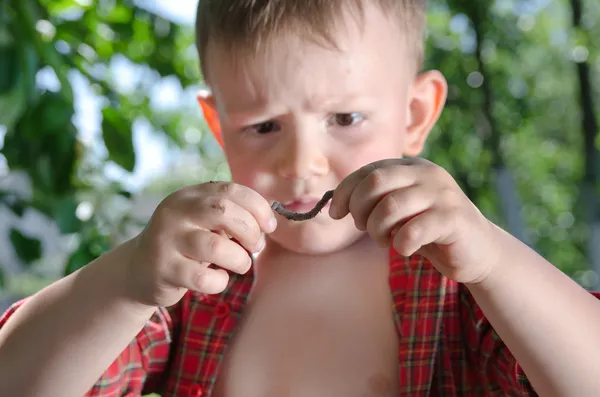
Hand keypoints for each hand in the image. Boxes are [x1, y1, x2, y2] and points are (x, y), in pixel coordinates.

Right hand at [126, 182, 276, 306]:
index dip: (258, 207)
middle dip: (250, 230)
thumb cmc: (185, 244)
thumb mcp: (203, 222)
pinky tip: (218, 280)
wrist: (138, 270)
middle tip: (255, 246)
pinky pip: (203, 278)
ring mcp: (167, 240)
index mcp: (189, 195)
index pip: (231, 189)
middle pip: (224, 211)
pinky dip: (220, 281)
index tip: (270, 226)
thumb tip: (267, 223)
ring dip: (240, 259)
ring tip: (241, 264)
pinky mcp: (164, 270)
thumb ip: (230, 215)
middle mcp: (175, 212)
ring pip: (216, 247)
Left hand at [329, 158, 499, 283]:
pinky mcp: (453, 218)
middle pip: (376, 182)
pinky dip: (400, 243)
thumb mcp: (399, 211)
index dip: (345, 192)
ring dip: (378, 230)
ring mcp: (442, 193)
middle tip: (363, 228)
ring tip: (385, 240)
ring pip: (391, 206)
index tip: (335, 213)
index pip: (368, 171)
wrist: (477, 250)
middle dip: (359, 209)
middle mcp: (426, 173)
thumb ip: (374, 201)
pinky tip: (405, 248)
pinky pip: (413, 230)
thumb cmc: (429, 230)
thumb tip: (335, 203)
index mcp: (410, 167)